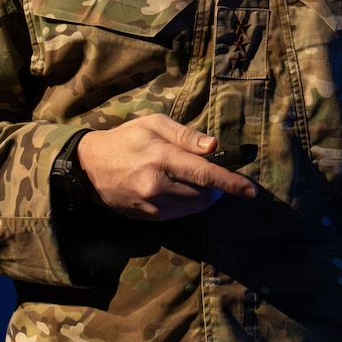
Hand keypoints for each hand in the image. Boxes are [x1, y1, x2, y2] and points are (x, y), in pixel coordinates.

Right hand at [74, 115, 254, 220]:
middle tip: (214, 175)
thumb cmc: (125, 139)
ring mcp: (151, 205)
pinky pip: (178, 215)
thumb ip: (186, 136)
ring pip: (194, 209)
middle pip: (204, 195)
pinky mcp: (147, 217)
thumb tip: (214, 147)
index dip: (232, 183)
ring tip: (198, 182)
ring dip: (205, 198)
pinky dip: (188, 205)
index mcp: (161, 159)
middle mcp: (157, 186)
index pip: (205, 174)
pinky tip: (180, 190)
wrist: (89, 166)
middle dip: (217, 188)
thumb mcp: (154, 124)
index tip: (252, 190)